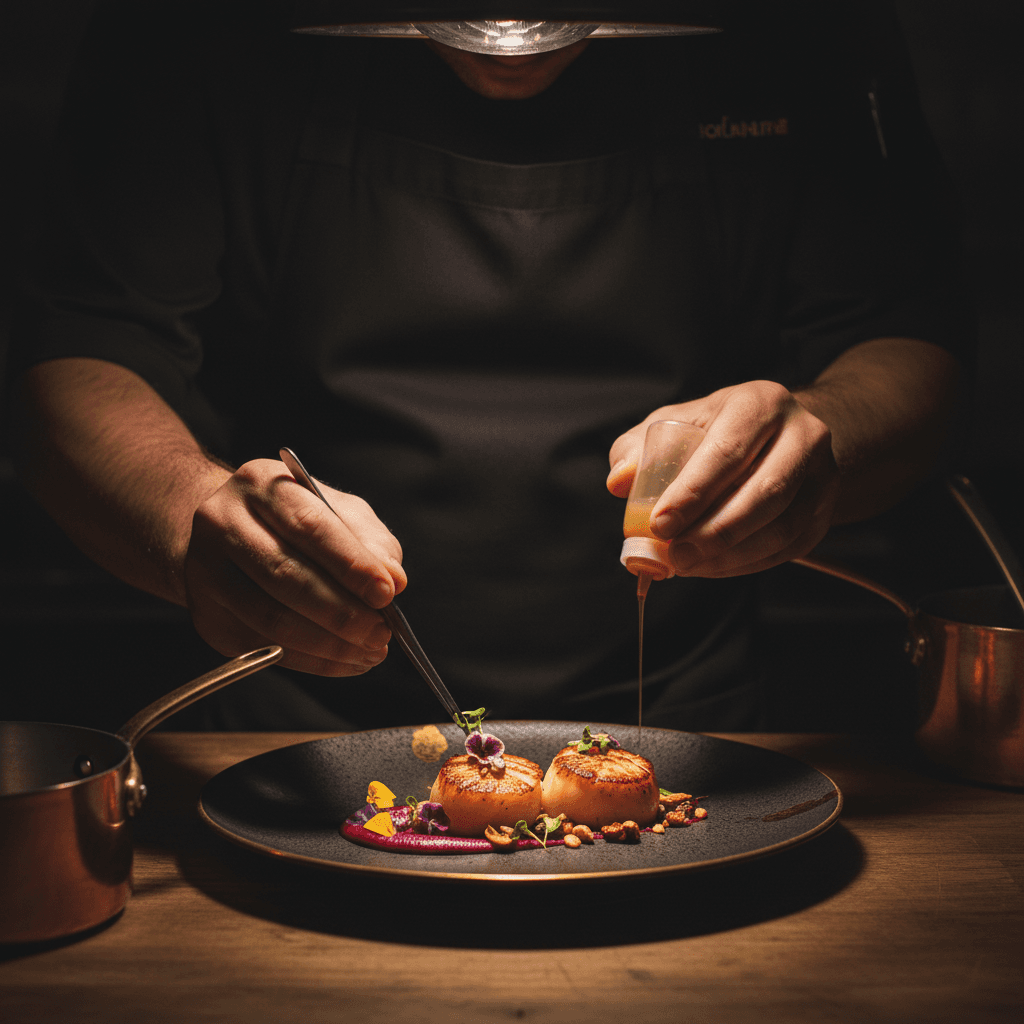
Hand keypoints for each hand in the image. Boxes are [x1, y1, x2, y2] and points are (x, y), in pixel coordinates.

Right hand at [184, 459, 406, 674]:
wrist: (228, 533)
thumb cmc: (296, 520)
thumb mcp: (337, 512)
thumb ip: (370, 541)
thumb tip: (394, 581)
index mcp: (261, 484)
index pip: (309, 527)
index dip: (351, 565)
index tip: (387, 593)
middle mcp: (222, 523)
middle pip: (286, 576)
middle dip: (342, 612)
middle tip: (381, 632)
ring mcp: (206, 572)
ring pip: (271, 620)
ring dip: (330, 644)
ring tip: (370, 651)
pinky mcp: (207, 616)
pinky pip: (263, 648)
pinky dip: (311, 661)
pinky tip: (343, 660)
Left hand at [607, 381, 840, 576]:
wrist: (777, 437)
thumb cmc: (713, 432)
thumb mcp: (673, 424)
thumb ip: (638, 450)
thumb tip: (618, 482)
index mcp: (759, 403)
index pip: (727, 451)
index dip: (693, 493)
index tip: (659, 525)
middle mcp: (803, 433)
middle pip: (766, 492)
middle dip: (715, 532)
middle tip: (675, 556)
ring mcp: (824, 473)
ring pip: (784, 526)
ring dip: (731, 555)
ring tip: (688, 565)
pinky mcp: (825, 510)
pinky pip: (790, 547)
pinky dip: (747, 564)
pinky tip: (713, 566)